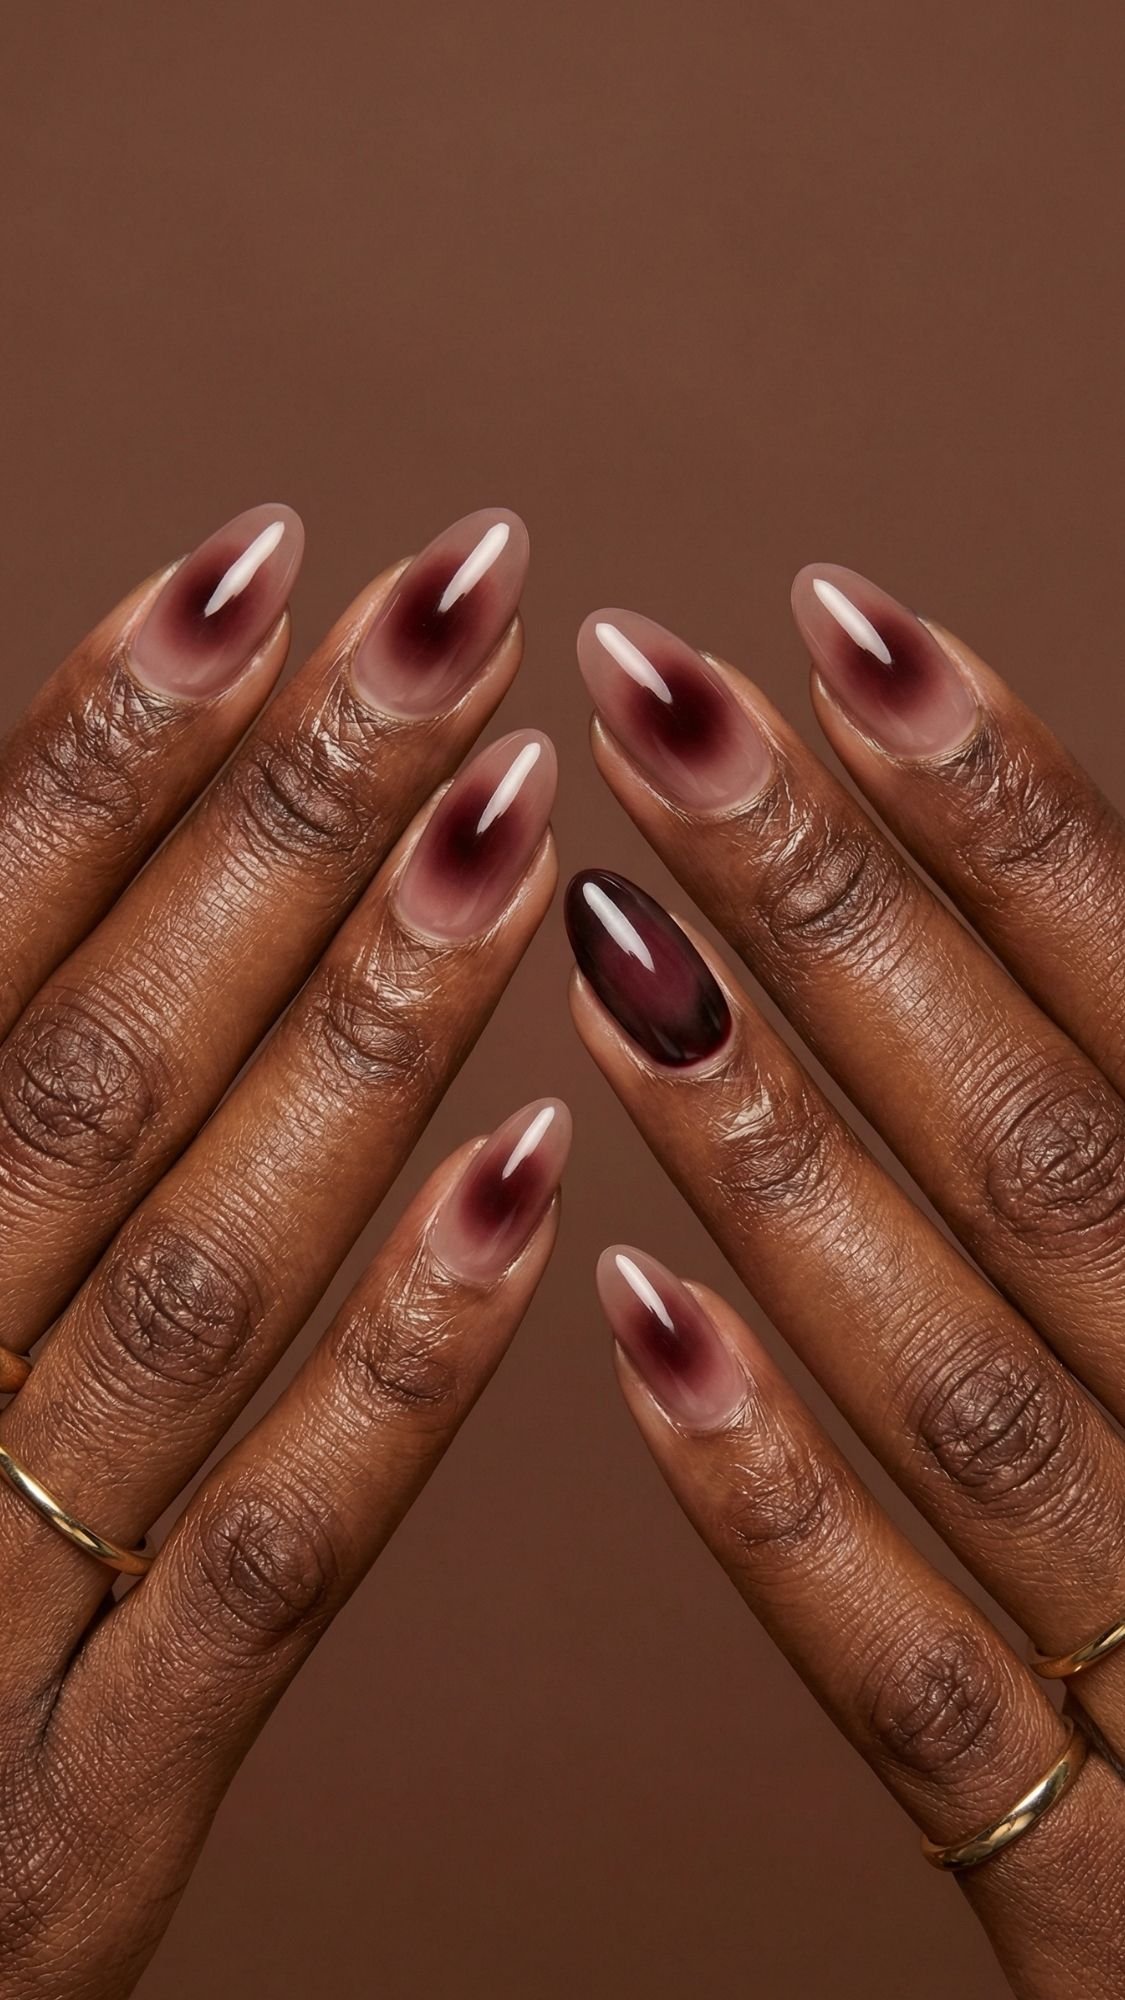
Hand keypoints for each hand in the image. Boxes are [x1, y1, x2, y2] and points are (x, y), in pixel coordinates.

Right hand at [0, 504, 566, 1997]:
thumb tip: (47, 857)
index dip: (107, 739)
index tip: (268, 558)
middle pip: (95, 1059)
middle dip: (281, 818)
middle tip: (459, 610)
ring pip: (196, 1267)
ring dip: (366, 1030)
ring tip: (520, 818)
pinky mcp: (85, 1803)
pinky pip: (271, 1554)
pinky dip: (403, 1361)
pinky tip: (542, 1176)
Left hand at [568, 570, 1124, 1997]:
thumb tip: (1061, 887)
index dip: (1000, 802)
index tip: (830, 620)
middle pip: (1039, 1137)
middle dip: (835, 905)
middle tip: (644, 693)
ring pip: (961, 1369)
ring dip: (772, 1149)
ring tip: (594, 936)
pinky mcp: (1100, 1878)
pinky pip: (921, 1680)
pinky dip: (779, 1502)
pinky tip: (624, 1319)